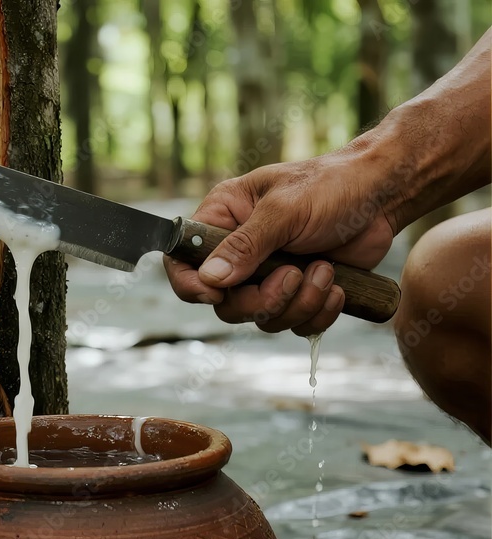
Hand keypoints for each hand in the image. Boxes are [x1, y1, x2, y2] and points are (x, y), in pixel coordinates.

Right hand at [164, 143, 397, 335]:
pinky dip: (317, 312)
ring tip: (324, 271)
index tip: (217, 294)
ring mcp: (267, 275)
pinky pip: (294, 324)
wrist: (383, 195)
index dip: (192, 284)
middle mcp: (238, 250)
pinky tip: (337, 286)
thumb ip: (245, 245)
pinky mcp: (297, 292)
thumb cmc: (331, 186)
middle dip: (261, 300)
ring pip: (261, 318)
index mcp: (222, 218)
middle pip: (224, 302)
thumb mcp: (284, 210)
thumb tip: (210, 278)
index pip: (184, 261)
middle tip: (291, 277)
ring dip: (298, 303)